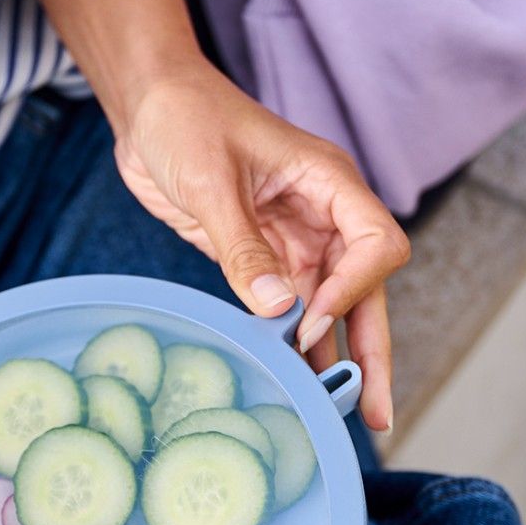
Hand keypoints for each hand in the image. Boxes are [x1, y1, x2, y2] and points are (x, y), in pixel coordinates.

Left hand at [114, 62, 409, 431]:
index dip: (353, 288)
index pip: (376, 244)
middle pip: (367, 290)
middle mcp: (324, 216)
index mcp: (329, 183)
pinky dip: (294, 346)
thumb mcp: (210, 181)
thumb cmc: (185, 118)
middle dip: (372, 350)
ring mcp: (296, 240)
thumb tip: (279, 310)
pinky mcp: (264, 258)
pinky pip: (290, 310)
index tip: (309, 320)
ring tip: (341, 416)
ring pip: (332, 309)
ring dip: (335, 358)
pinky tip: (295, 384)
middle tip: (376, 412)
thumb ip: (243, 247)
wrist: (148, 108)